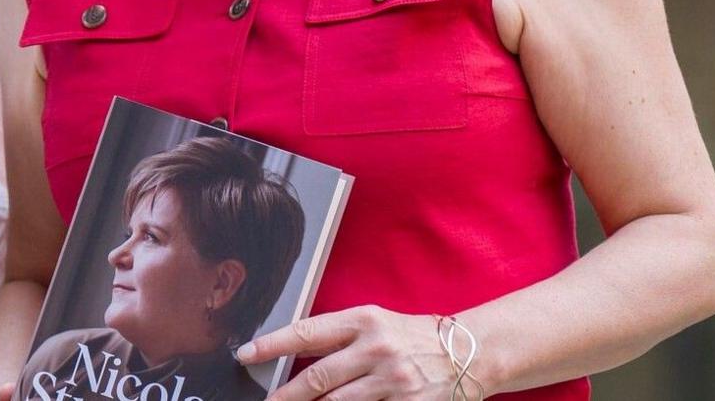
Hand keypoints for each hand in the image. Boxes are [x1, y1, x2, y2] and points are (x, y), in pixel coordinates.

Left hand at [238, 306, 464, 399]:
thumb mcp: (376, 322)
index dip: (272, 345)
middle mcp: (376, 349)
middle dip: (285, 395)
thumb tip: (293, 356)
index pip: (307, 333)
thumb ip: (339, 337)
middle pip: (317, 378)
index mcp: (364, 320)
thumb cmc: (413, 336)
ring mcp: (393, 382)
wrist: (469, 352)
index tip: (245, 354)